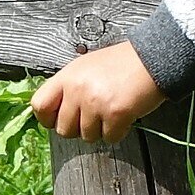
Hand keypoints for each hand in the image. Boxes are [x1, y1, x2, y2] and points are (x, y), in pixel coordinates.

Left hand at [32, 42, 166, 142]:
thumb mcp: (87, 66)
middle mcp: (77, 90)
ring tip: (112, 113)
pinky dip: (119, 131)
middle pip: (63, 129)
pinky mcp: (116, 113)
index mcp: (68, 76)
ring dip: (101, 130)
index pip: (39, 105)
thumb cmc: (122, 62)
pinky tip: (125, 116)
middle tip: (95, 116)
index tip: (59, 119)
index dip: (48, 118)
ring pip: (87, 136)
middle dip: (79, 128)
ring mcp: (96, 102)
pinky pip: (110, 137)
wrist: (155, 57)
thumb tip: (53, 111)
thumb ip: (68, 86)